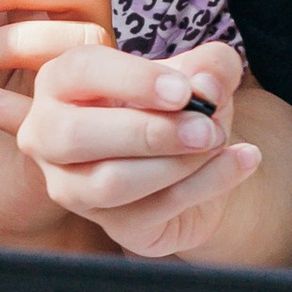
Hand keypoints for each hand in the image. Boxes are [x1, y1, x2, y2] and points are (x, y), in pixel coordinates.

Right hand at [0, 40, 258, 258]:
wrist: (198, 163)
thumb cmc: (180, 108)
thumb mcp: (200, 74)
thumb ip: (210, 65)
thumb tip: (206, 85)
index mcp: (62, 82)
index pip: (81, 72)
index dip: (132, 80)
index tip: (184, 90)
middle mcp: (50, 135)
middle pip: (75, 135)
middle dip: (147, 132)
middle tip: (205, 127)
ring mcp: (74, 187)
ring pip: (111, 182)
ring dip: (176, 162)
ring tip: (219, 141)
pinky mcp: (112, 225)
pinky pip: (153, 210)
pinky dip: (206, 184)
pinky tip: (241, 160)